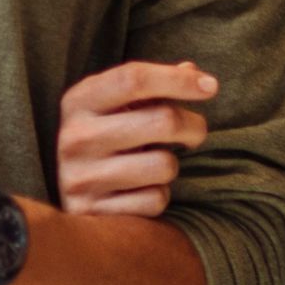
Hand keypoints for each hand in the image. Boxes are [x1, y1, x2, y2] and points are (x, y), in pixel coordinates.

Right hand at [56, 61, 215, 216]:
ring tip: (153, 166)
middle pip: (162, 120)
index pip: (134, 78)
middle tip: (193, 134)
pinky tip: (139, 192)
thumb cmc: (107, 140)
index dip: (178, 79)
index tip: (211, 86)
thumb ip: (154, 88)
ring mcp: (81, 177)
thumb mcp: (119, 107)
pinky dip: (157, 197)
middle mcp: (75, 136)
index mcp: (79, 101)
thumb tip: (194, 72)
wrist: (72, 197)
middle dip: (193, 127)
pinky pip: (155, 201)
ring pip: (164, 165)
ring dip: (171, 167)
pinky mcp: (95, 212)